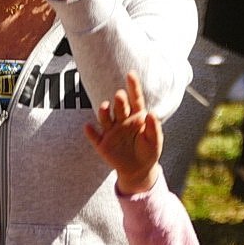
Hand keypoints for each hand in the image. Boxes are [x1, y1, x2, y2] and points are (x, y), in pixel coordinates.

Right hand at [83, 72, 161, 194]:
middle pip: (120, 108)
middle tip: (120, 95)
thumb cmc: (148, 151)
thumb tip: (152, 113)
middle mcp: (122, 121)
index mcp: (136, 116)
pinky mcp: (103, 144)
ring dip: (104, 112)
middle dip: (119, 101)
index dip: (133, 87)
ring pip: (105, 119)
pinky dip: (91, 132)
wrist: (138, 170)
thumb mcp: (155, 141)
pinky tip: (88, 127)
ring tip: (105, 107)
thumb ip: (154, 128)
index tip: (131, 74)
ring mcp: (111, 132)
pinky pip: (95, 137)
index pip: (135, 99)